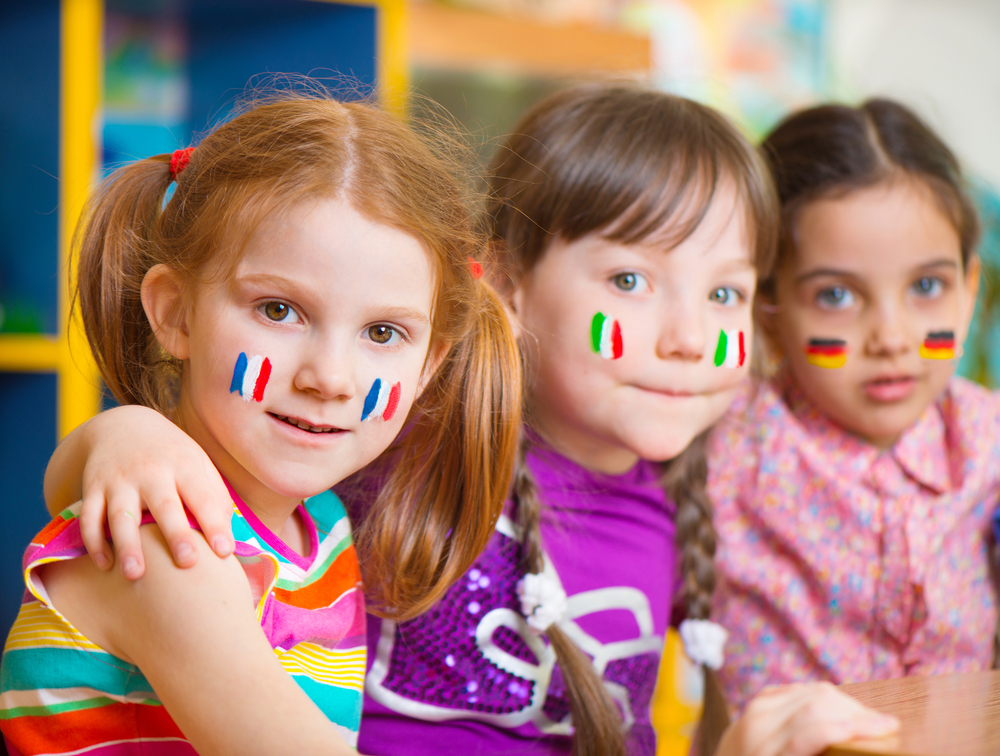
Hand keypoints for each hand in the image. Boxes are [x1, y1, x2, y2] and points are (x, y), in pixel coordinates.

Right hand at [45, 405, 233, 578]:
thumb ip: (215, 496)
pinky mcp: (93, 488)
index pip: (203, 497)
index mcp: (184, 465)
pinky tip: (105, 565)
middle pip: (164, 505)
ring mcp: (120, 480)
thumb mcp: (198, 464)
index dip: (214, 524)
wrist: (122, 423)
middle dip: (176, 534)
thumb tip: (227, 535)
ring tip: (135, 575)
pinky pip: (90, 517)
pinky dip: (94, 542)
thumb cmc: (172, 455)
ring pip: (121, 515)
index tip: (224, 551)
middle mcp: (152, 472)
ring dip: (127, 546)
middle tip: (187, 563)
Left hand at [716, 681, 898, 755]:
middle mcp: (758, 729)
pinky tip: (845, 712)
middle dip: (856, 713)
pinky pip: (803, 690)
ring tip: (872, 721)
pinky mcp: (761, 698)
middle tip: (888, 727)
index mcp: (765, 755)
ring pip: (812, 692)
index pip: (812, 732)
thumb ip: (820, 753)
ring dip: (847, 704)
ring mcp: (757, 710)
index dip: (852, 727)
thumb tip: (851, 740)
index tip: (888, 728)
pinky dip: (828, 699)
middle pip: (815, 706)